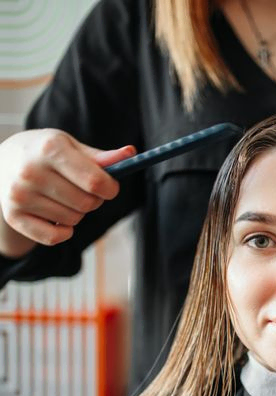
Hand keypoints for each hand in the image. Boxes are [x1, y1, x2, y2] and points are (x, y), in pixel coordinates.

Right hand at [0, 128, 134, 253]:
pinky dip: (63, 231)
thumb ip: (101, 157)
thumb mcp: (69, 146)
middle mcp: (31, 172)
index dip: (111, 188)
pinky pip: (54, 238)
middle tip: (82, 190)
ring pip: (74, 220)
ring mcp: (20, 196)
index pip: (95, 181)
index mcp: (50, 149)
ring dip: (77, 213)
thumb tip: (130, 154)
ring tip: (62, 197)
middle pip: (87, 204)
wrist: (0, 162)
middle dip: (94, 200)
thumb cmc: (43, 152)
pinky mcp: (14, 216)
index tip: (109, 187)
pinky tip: (55, 216)